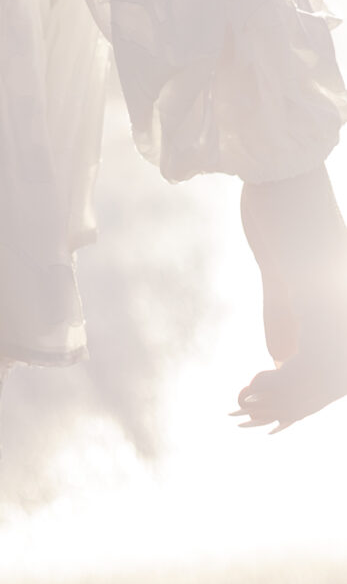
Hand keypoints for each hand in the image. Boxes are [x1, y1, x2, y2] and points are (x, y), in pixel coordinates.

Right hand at [236, 168, 346, 431]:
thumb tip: (282, 358)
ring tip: (246, 399)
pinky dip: (283, 384)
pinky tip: (254, 382)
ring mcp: (333, 306)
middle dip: (291, 405)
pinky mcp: (315, 300)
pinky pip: (307, 361)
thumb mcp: (281, 271)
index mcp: (334, 300)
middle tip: (249, 409)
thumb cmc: (279, 211)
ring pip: (321, 377)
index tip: (269, 407)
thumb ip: (283, 312)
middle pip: (330, 379)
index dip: (304, 396)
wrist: (278, 174)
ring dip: (283, 400)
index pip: (332, 367)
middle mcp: (338, 306)